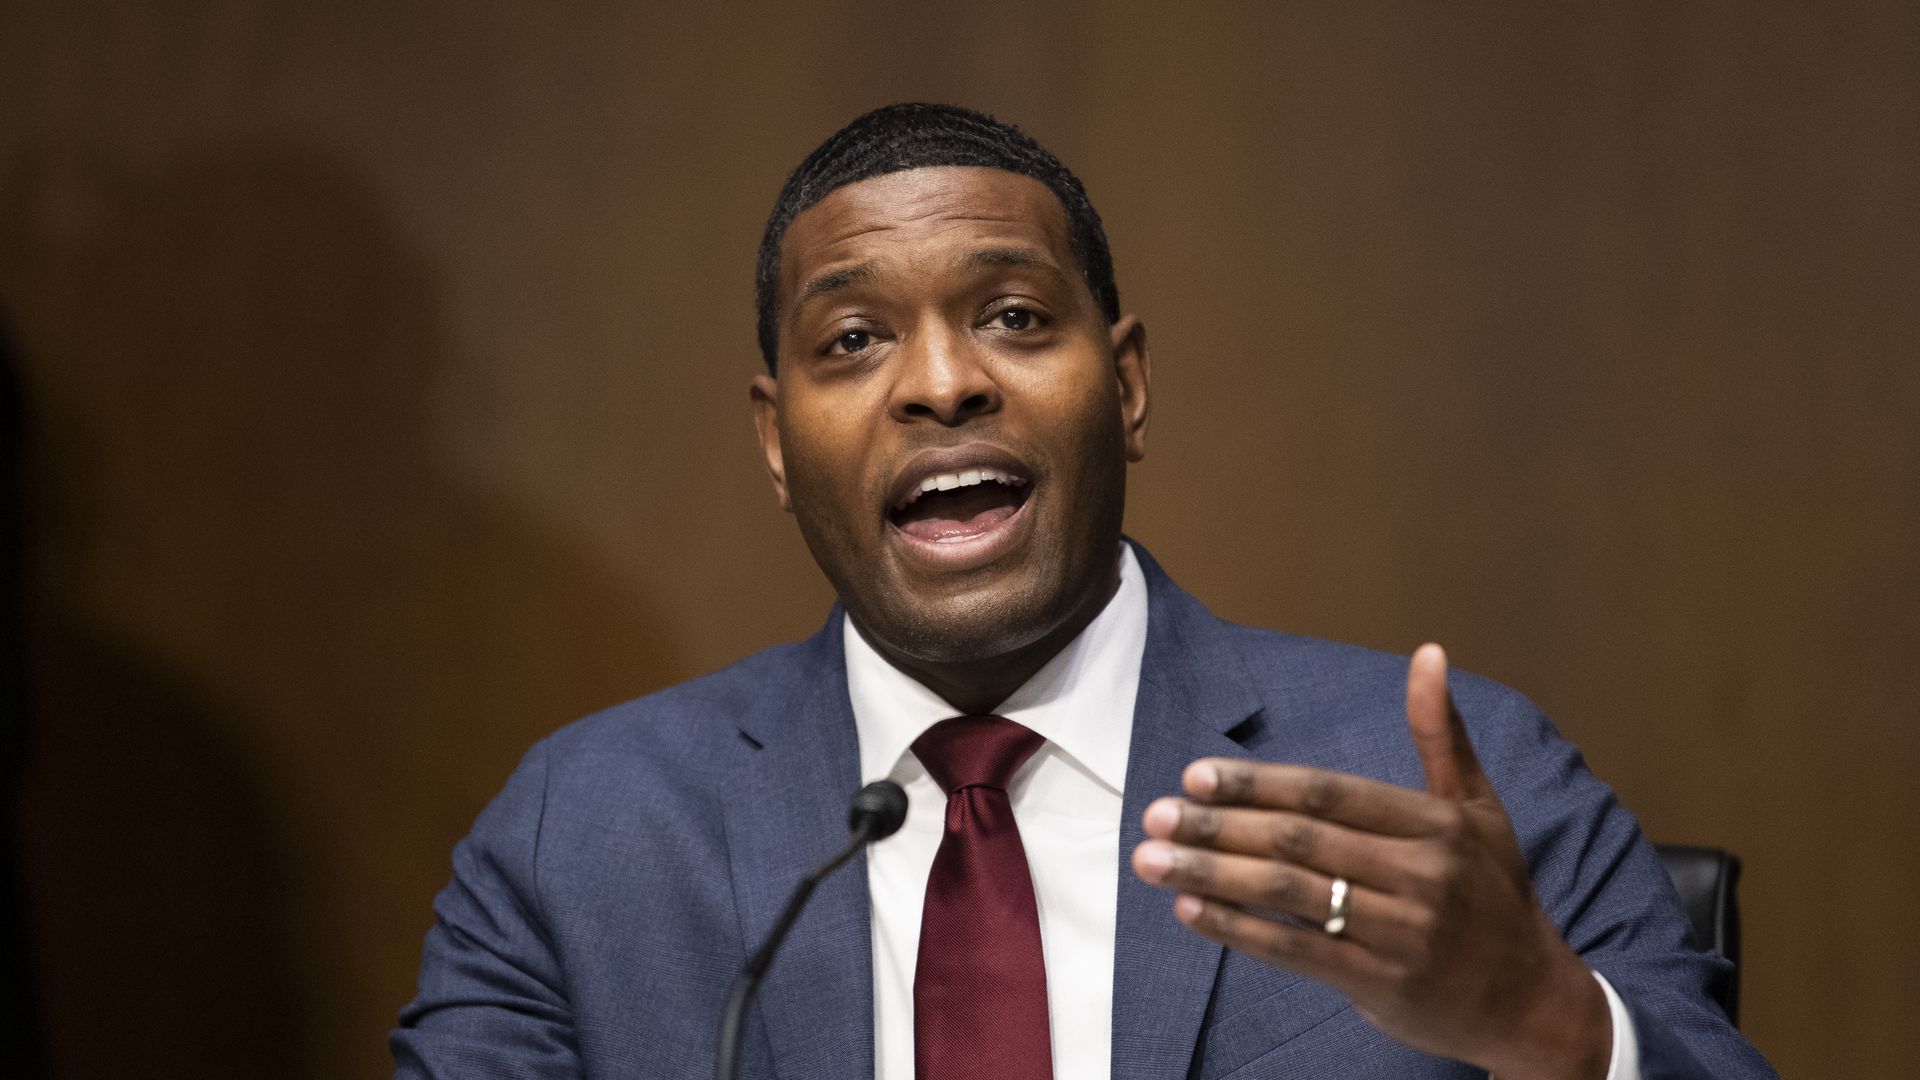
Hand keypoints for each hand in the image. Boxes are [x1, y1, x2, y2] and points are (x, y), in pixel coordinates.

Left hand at [1130, 644, 1611, 1079]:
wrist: (1531, 1000)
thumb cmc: (1494, 894)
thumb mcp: (1479, 809)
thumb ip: (1442, 735)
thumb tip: (1428, 651)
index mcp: (1436, 824)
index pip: (1329, 793)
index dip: (1258, 784)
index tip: (1196, 776)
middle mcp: (1420, 875)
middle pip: (1299, 841)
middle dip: (1219, 826)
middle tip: (1154, 816)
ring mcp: (1400, 933)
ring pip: (1289, 895)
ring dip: (1212, 875)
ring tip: (1152, 860)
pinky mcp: (1381, 983)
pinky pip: (1295, 951)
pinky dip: (1238, 929)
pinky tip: (1191, 910)